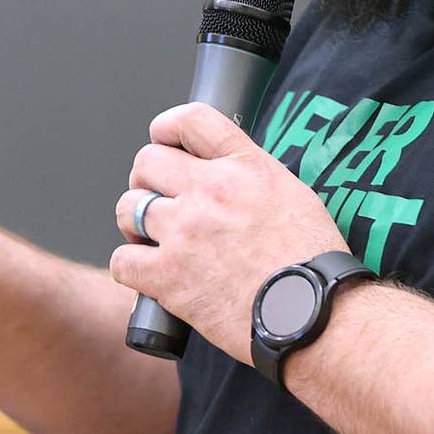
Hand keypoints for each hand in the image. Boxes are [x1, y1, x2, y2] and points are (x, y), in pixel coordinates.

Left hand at [110, 102, 349, 365]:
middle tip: (159, 200)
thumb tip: (224, 174)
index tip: (164, 140)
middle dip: (147, 179)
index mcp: (245, 165)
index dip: (168, 126)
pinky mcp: (169, 276)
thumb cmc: (311, 261)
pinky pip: (121, 260)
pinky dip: (130, 266)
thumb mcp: (292, 194)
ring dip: (135, 221)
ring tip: (153, 239)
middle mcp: (210, 190)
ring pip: (128, 207)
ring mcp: (185, 231)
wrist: (312, 313)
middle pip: (147, 161)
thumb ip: (252, 176)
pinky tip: (148, 273)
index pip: (191, 119)